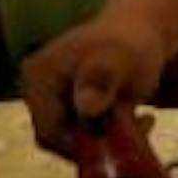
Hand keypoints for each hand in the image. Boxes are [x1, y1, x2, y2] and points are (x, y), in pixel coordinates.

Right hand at [20, 18, 165, 157]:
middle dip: (98, 143)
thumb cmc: (129, 44)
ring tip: (141, 120)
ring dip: (107, 140)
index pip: (48, 131)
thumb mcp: (119, 61)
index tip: (119, 142)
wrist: (138, 32)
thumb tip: (86, 108)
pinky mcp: (66, 109)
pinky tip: (137, 120)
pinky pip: (82, 136)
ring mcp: (49, 102)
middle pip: (59, 139)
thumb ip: (102, 80)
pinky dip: (108, 135)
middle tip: (137, 131)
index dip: (82, 146)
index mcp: (39, 78)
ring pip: (73, 140)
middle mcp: (36, 92)